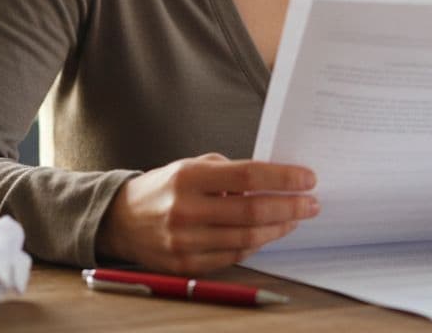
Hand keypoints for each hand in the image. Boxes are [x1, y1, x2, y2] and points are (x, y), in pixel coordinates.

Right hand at [96, 153, 318, 272]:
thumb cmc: (164, 188)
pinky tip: (268, 234)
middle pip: (253, 211)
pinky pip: (232, 257)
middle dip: (290, 206)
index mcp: (189, 177)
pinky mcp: (185, 264)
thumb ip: (229, 173)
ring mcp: (185, 241)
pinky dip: (255, 245)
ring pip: (247, 238)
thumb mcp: (191, 166)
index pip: (248, 176)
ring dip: (278, 228)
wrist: (120, 220)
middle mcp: (186, 209)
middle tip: (311, 203)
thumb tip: (274, 181)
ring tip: (295, 218)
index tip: (308, 178)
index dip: (283, 178)